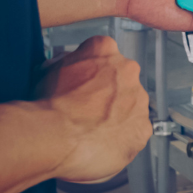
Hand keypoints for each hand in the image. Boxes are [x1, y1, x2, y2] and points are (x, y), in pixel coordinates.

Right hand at [38, 36, 151, 182]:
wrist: (58, 134)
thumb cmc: (50, 104)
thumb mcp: (50, 70)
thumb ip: (67, 64)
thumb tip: (67, 69)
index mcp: (104, 50)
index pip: (102, 54)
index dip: (91, 72)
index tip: (84, 83)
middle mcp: (128, 70)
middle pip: (122, 79)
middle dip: (108, 93)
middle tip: (88, 109)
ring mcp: (138, 99)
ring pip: (131, 106)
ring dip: (118, 115)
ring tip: (94, 129)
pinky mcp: (142, 127)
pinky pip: (136, 131)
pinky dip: (123, 137)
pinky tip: (104, 142)